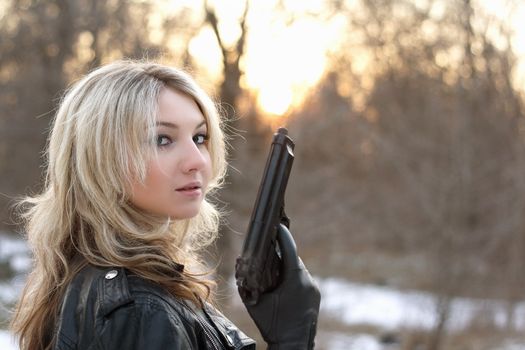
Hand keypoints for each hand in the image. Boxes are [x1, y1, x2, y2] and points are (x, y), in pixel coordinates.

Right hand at [241, 224, 320, 348]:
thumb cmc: (272, 326)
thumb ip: (247, 283)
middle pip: (294, 259)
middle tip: (271, 243)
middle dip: (283, 252)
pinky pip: (303, 279)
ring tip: (274, 262)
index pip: (290, 250)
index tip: (277, 225)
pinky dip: (293, 276)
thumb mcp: (255, 303)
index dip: (283, 236)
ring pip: (299, 269)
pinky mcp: (315, 296)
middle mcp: (308, 281)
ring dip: (287, 265)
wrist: (294, 346)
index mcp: (295, 280)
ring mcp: (314, 289)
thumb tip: (239, 265)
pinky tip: (282, 279)